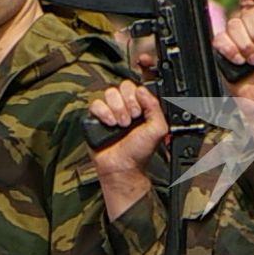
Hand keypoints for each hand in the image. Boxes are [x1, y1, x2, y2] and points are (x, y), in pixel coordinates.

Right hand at [87, 81, 168, 219]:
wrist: (123, 167)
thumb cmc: (139, 152)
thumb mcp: (158, 128)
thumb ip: (155, 107)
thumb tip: (142, 90)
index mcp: (140, 107)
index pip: (136, 87)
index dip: (138, 97)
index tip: (139, 112)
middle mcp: (125, 106)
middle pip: (122, 87)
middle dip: (128, 104)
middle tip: (131, 120)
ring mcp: (109, 111)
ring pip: (109, 93)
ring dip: (117, 109)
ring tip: (121, 125)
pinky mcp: (95, 118)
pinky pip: (95, 103)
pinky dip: (103, 113)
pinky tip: (110, 124)